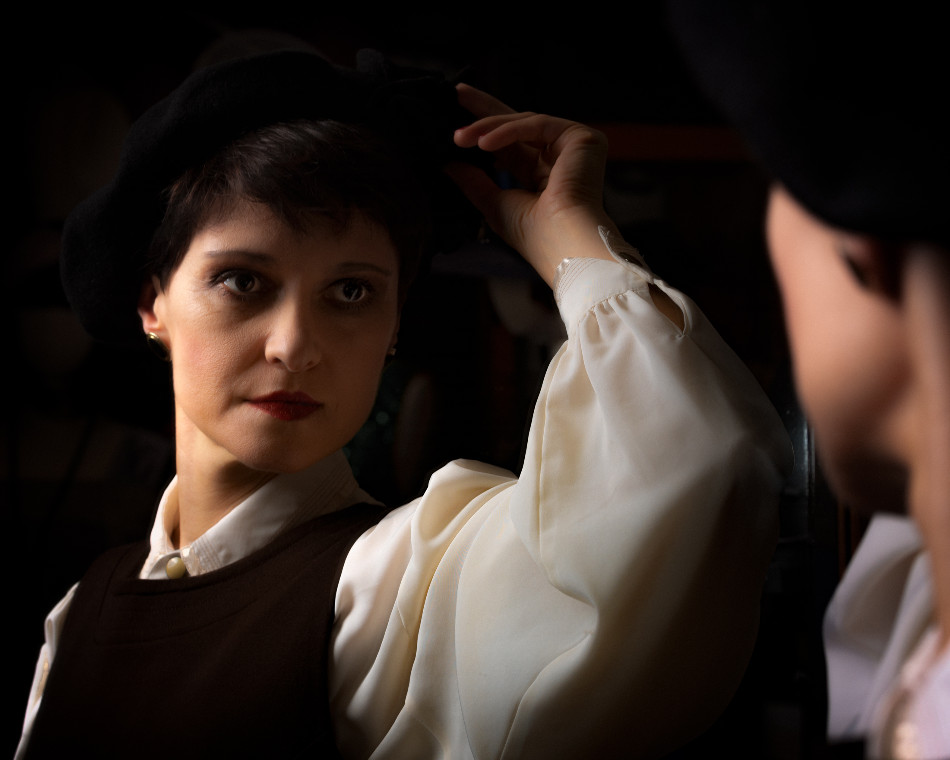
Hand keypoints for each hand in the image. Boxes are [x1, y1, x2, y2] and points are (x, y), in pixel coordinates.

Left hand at [448, 84, 619, 285]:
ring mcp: (572, 148)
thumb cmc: (533, 235)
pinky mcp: (582, 138)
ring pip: (524, 123)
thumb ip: (473, 181)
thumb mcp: (493, 203)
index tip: (456, 126)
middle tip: (457, 93)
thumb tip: (448, 163)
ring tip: (459, 137)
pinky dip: (508, 130)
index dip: (483, 133)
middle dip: (485, 110)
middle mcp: (558, 160)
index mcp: (541, 178)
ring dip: (487, 127)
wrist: (562, 242)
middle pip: (517, 126)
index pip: (509, 147)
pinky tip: (483, 142)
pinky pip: (537, 124)